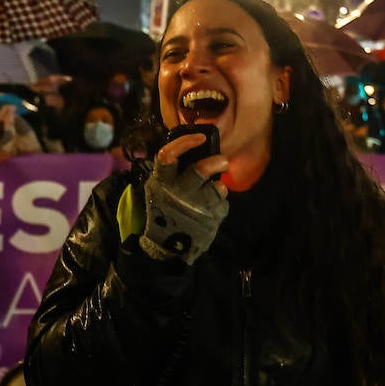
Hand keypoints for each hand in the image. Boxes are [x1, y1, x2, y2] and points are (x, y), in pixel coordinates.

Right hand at [139, 133, 228, 264]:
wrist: (166, 247)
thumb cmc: (165, 211)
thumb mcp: (160, 190)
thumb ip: (175, 173)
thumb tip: (199, 150)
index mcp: (161, 181)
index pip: (168, 155)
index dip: (185, 142)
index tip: (200, 137)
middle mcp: (176, 192)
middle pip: (199, 170)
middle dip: (215, 162)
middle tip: (223, 161)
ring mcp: (193, 207)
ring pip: (216, 188)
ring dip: (220, 187)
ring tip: (217, 189)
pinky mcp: (208, 220)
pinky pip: (222, 205)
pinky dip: (220, 205)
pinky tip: (211, 210)